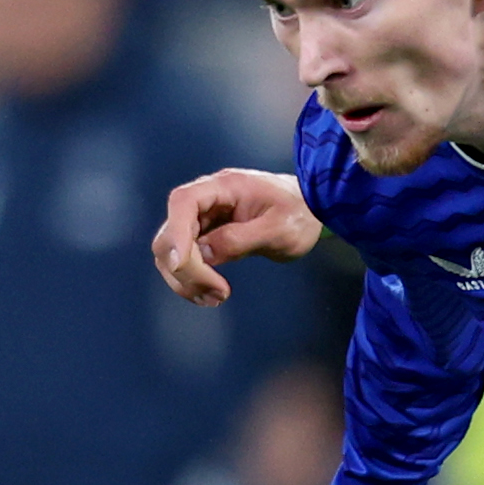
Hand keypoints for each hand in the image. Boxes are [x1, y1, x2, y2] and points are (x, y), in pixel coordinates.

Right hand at [152, 168, 320, 305]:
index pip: (183, 202)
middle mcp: (207, 200)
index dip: (176, 233)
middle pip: (172, 232)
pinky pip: (187, 259)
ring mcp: (205, 218)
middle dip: (185, 267)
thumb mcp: (278, 229)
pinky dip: (193, 279)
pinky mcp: (207, 236)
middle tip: (217, 292)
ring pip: (173, 250)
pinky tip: (212, 294)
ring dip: (186, 279)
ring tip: (216, 298)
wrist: (311, 210)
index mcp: (224, 186)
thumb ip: (240, 239)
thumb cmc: (300, 214)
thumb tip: (203, 253)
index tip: (183, 265)